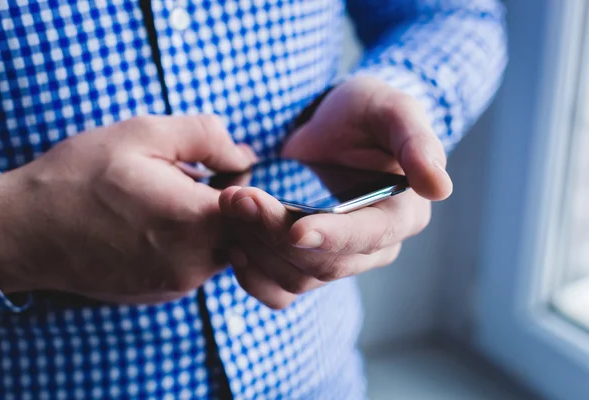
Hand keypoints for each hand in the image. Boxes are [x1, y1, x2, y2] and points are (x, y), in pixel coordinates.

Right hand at [0, 115, 255, 303]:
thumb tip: (245, 156)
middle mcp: (195, 262)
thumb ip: (206, 137)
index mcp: (196, 221)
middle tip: (192, 179)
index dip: (250, 184)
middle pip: (247, 232)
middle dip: (232, 203)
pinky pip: (198, 263)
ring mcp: (180, 283)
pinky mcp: (164, 293)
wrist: (25, 233)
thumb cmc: (80, 178)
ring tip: (165, 200)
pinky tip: (153, 224)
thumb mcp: (143, 134)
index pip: (262, 211)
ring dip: (209, 222)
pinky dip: (190, 242)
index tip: (223, 170)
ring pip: (223, 247)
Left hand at [220, 77, 452, 308]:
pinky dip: (252, 275)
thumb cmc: (367, 112)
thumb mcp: (393, 111)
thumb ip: (416, 142)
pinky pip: (281, 290)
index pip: (369, 237)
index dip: (333, 236)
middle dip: (275, 233)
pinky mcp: (310, 265)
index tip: (295, 228)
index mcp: (402, 214)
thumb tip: (440, 188)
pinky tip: (232, 242)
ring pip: (298, 279)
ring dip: (256, 248)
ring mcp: (341, 260)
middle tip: (235, 198)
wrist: (338, 126)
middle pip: (326, 262)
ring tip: (228, 206)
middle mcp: (375, 247)